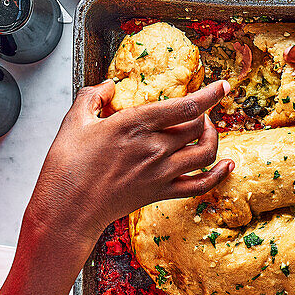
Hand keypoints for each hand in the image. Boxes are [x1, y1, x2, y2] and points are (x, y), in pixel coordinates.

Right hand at [25, 78, 234, 256]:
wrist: (68, 209)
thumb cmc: (67, 166)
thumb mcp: (74, 120)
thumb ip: (94, 96)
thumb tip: (110, 86)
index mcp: (136, 124)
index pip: (186, 106)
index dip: (210, 94)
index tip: (222, 86)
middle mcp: (155, 148)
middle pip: (198, 126)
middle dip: (205, 115)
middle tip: (199, 112)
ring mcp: (161, 173)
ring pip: (206, 153)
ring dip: (213, 139)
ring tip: (206, 132)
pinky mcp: (161, 193)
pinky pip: (201, 185)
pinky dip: (219, 175)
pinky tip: (227, 166)